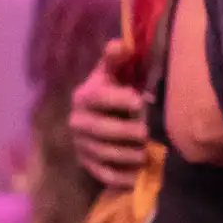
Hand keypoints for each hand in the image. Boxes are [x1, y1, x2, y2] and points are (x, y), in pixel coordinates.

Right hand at [68, 39, 148, 187]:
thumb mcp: (113, 74)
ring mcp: (81, 144)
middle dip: (122, 132)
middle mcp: (77, 121)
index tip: (139, 102)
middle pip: (97, 129)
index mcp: (83, 97)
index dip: (117, 100)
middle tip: (145, 133)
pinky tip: (136, 178)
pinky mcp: (87, 163)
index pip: (96, 98)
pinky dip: (117, 178)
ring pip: (100, 153)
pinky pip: (100, 173)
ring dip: (123, 156)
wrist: (101, 117)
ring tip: (145, 155)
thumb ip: (116, 60)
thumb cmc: (114, 92)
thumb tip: (120, 44)